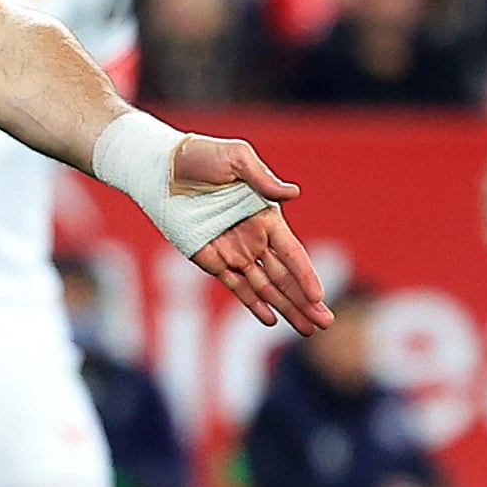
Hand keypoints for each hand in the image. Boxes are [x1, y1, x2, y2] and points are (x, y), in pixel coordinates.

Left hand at [176, 132, 331, 329]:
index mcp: (266, 216)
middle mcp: (253, 238)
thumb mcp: (235, 159)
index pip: (292, 253)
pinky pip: (236, 286)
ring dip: (286, 308)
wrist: (162, 167)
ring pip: (265, 287)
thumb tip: (293, 194)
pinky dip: (253, 304)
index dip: (306, 276)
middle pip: (285, 277)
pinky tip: (271, 320)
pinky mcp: (210, 259)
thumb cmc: (200, 156)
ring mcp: (233, 251)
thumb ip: (263, 179)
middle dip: (305, 301)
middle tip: (324, 324)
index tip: (319, 297)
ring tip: (308, 330)